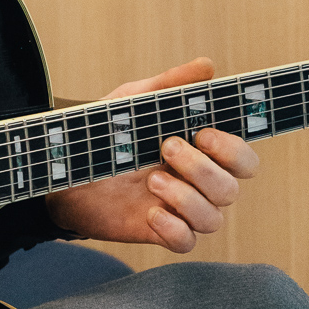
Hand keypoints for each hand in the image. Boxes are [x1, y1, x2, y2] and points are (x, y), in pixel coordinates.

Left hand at [44, 57, 258, 251]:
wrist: (65, 164)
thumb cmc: (108, 131)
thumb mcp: (135, 100)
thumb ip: (170, 84)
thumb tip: (207, 66)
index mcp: (200, 152)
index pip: (243, 160)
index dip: (233, 150)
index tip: (202, 133)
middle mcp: (196, 183)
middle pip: (230, 189)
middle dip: (203, 169)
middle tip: (167, 147)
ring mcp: (178, 209)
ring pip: (212, 218)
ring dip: (186, 198)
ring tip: (150, 179)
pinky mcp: (157, 230)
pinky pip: (186, 242)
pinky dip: (174, 229)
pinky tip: (151, 213)